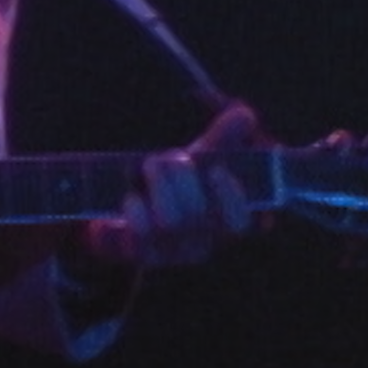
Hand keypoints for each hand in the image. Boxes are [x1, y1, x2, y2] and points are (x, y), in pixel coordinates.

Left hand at [81, 100, 267, 269]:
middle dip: (181, 175)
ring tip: (149, 167)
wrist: (121, 220)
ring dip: (158, 184)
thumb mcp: (195, 164)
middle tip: (167, 157)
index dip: (232, 199)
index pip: (239, 223)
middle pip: (198, 212)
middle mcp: (197, 242)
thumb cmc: (170, 190)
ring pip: (170, 221)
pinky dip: (135, 207)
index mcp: (218, 224)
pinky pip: (139, 232)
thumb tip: (245, 114)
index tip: (217, 170)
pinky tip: (131, 196)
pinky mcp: (136, 253)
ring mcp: (167, 251)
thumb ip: (222, 141)